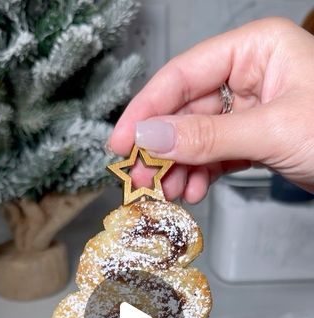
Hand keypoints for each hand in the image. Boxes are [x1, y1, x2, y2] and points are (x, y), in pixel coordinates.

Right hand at [109, 18, 313, 201]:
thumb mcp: (270, 131)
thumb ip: (206, 137)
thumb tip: (150, 138)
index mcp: (255, 49)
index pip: (184, 75)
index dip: (147, 110)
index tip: (122, 142)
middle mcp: (249, 73)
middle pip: (187, 109)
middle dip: (162, 147)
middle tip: (138, 179)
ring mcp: (251, 108)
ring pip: (198, 136)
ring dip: (179, 167)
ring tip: (166, 194)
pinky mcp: (255, 138)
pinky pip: (216, 154)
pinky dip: (201, 174)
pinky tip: (191, 191)